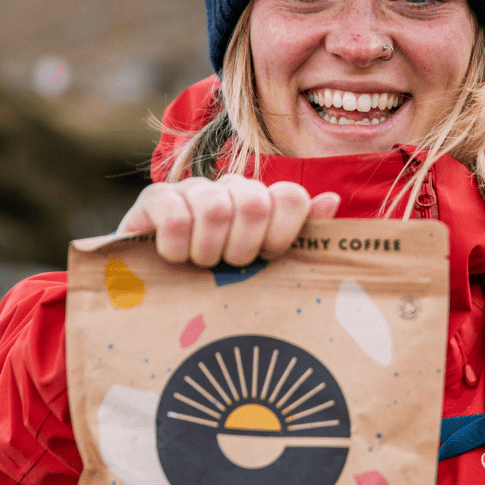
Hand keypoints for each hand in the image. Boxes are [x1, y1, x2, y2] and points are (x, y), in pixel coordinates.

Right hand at [116, 175, 340, 266]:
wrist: (155, 296)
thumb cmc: (216, 285)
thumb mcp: (261, 269)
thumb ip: (300, 238)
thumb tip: (332, 200)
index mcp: (261, 200)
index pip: (290, 197)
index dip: (282, 235)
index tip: (265, 259)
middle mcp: (229, 188)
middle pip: (255, 204)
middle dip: (242, 249)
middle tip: (226, 266)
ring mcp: (191, 190)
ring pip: (215, 209)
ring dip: (207, 251)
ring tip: (198, 266)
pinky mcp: (153, 199)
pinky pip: (175, 216)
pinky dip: (176, 247)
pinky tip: (172, 259)